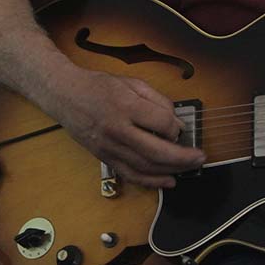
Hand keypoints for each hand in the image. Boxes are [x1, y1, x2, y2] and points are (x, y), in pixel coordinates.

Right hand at [45, 67, 205, 188]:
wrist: (64, 94)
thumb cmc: (99, 86)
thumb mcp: (133, 83)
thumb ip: (158, 101)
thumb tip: (176, 122)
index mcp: (126, 106)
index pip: (161, 123)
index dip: (177, 127)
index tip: (182, 127)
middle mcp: (117, 130)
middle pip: (155, 151)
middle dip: (183, 158)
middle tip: (200, 158)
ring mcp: (108, 147)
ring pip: (144, 167)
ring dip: (170, 171)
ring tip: (188, 169)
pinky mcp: (104, 158)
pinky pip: (130, 175)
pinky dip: (150, 182)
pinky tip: (167, 181)